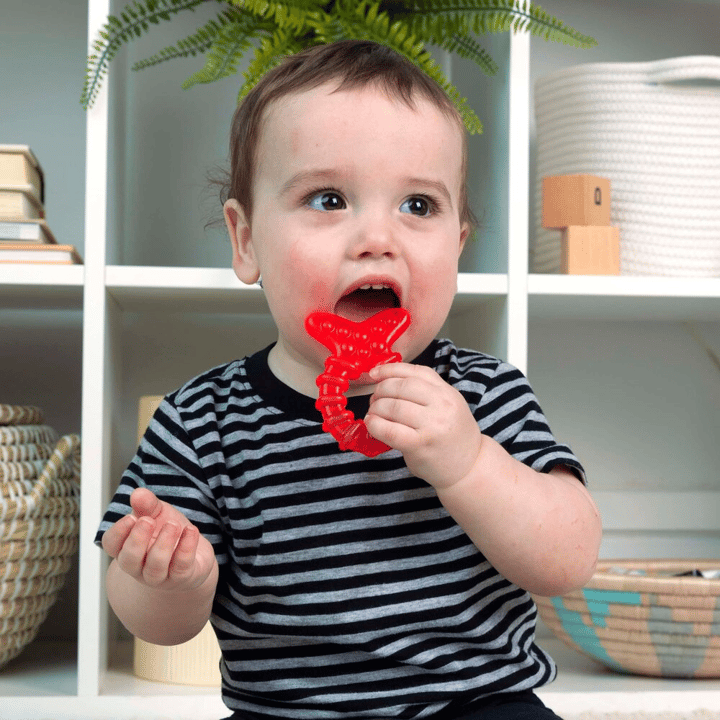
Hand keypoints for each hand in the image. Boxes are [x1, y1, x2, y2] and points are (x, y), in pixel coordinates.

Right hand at [101, 487, 215, 591]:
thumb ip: (147, 504)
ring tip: (173, 524)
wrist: (194, 555)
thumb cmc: (168, 534)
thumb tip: (138, 494)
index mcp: (126, 548)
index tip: (131, 517)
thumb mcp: (157, 514)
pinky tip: (191, 530)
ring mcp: (160, 576)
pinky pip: (182, 566)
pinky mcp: (182, 577)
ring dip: (163, 544)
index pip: (111, 544)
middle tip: (147, 520)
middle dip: (137, 539)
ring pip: (155, 567)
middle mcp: (139, 566)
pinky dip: (187, 547)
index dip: (118, 532)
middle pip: (129, 560)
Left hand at [365, 363, 482, 488]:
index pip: (415, 371)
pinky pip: (390, 430)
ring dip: (376, 408)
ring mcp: (432, 425)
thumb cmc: (452, 436)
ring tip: (373, 414)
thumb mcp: (448, 406)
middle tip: (374, 399)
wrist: (470, 467)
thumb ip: (426, 392)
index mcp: (447, 392)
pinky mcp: (420, 444)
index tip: (374, 373)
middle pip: (401, 386)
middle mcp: (442, 405)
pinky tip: (372, 424)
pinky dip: (375, 425)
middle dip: (381, 390)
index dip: (390, 369)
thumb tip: (386, 381)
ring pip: (393, 406)